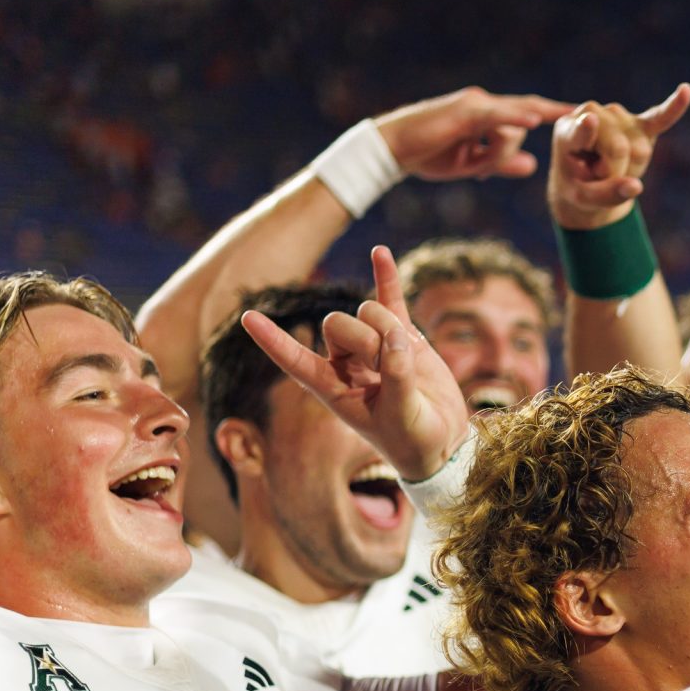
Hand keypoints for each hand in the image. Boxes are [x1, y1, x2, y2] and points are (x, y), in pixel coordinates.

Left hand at [241, 245, 467, 481]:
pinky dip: (385, 276)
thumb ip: (397, 378)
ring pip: (367, 312)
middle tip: (390, 369)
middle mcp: (345, 362)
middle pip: (337, 324)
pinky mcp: (402, 335)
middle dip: (367, 340)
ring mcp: (373, 344)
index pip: (294, 360)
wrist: (442, 439)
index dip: (273, 340)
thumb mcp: (402, 417)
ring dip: (389, 329)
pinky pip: (389, 298)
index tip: (247, 317)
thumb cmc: (413, 439)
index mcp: (331, 388)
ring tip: (408, 362)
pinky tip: (379, 251)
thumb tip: (397, 337)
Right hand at [372, 87, 572, 181]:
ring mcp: (476, 105)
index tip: (580, 119)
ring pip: (511, 124)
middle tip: (589, 113)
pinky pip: (496, 115)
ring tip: (477, 167)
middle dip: (557, 111)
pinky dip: (514, 118)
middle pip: (528, 110)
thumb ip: (502, 162)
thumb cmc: (429, 154)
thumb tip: (532, 165)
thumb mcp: (473, 164)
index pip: (528, 113)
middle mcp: (486, 104)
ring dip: (501, 151)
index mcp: (489, 116)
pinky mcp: (465, 111)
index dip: (553, 115)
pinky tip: (533, 122)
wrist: (394, 149)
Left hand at [549, 83, 689, 229]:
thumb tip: (636, 188)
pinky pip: (660, 117)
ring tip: (614, 168)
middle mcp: (593, 114)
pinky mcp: (641, 123)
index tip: (590, 120)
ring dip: (631, 169)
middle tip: (600, 177)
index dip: (587, 131)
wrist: (585, 181)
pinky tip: (686, 91)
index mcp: (567, 131)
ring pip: (639, 150)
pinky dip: (674, 107)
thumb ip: (605, 195)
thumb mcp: (582, 200)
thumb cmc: (578, 188)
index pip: (581, 132)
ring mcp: (618, 115)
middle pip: (619, 150)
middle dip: (616, 174)